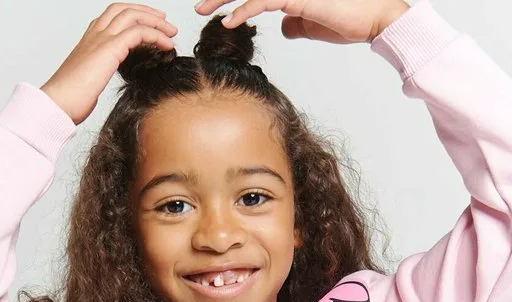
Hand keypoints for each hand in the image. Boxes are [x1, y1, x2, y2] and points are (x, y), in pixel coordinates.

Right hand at [41, 4, 176, 124]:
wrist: (58, 103)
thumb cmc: (69, 99)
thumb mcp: (87, 82)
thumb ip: (97, 74)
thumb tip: (101, 81)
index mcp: (89, 40)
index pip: (113, 17)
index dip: (133, 17)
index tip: (150, 25)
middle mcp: (94, 34)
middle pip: (124, 9)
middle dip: (147, 13)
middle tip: (165, 24)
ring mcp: (101, 39)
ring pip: (133, 15)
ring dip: (156, 22)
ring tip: (171, 33)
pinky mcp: (109, 49)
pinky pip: (139, 33)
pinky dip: (156, 36)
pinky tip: (167, 46)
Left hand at [195, 0, 409, 44]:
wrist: (375, 18)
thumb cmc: (350, 20)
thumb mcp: (314, 24)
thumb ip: (296, 22)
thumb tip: (282, 28)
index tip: (213, 6)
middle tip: (197, 7)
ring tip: (203, 11)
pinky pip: (263, 1)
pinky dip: (243, 11)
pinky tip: (229, 21)